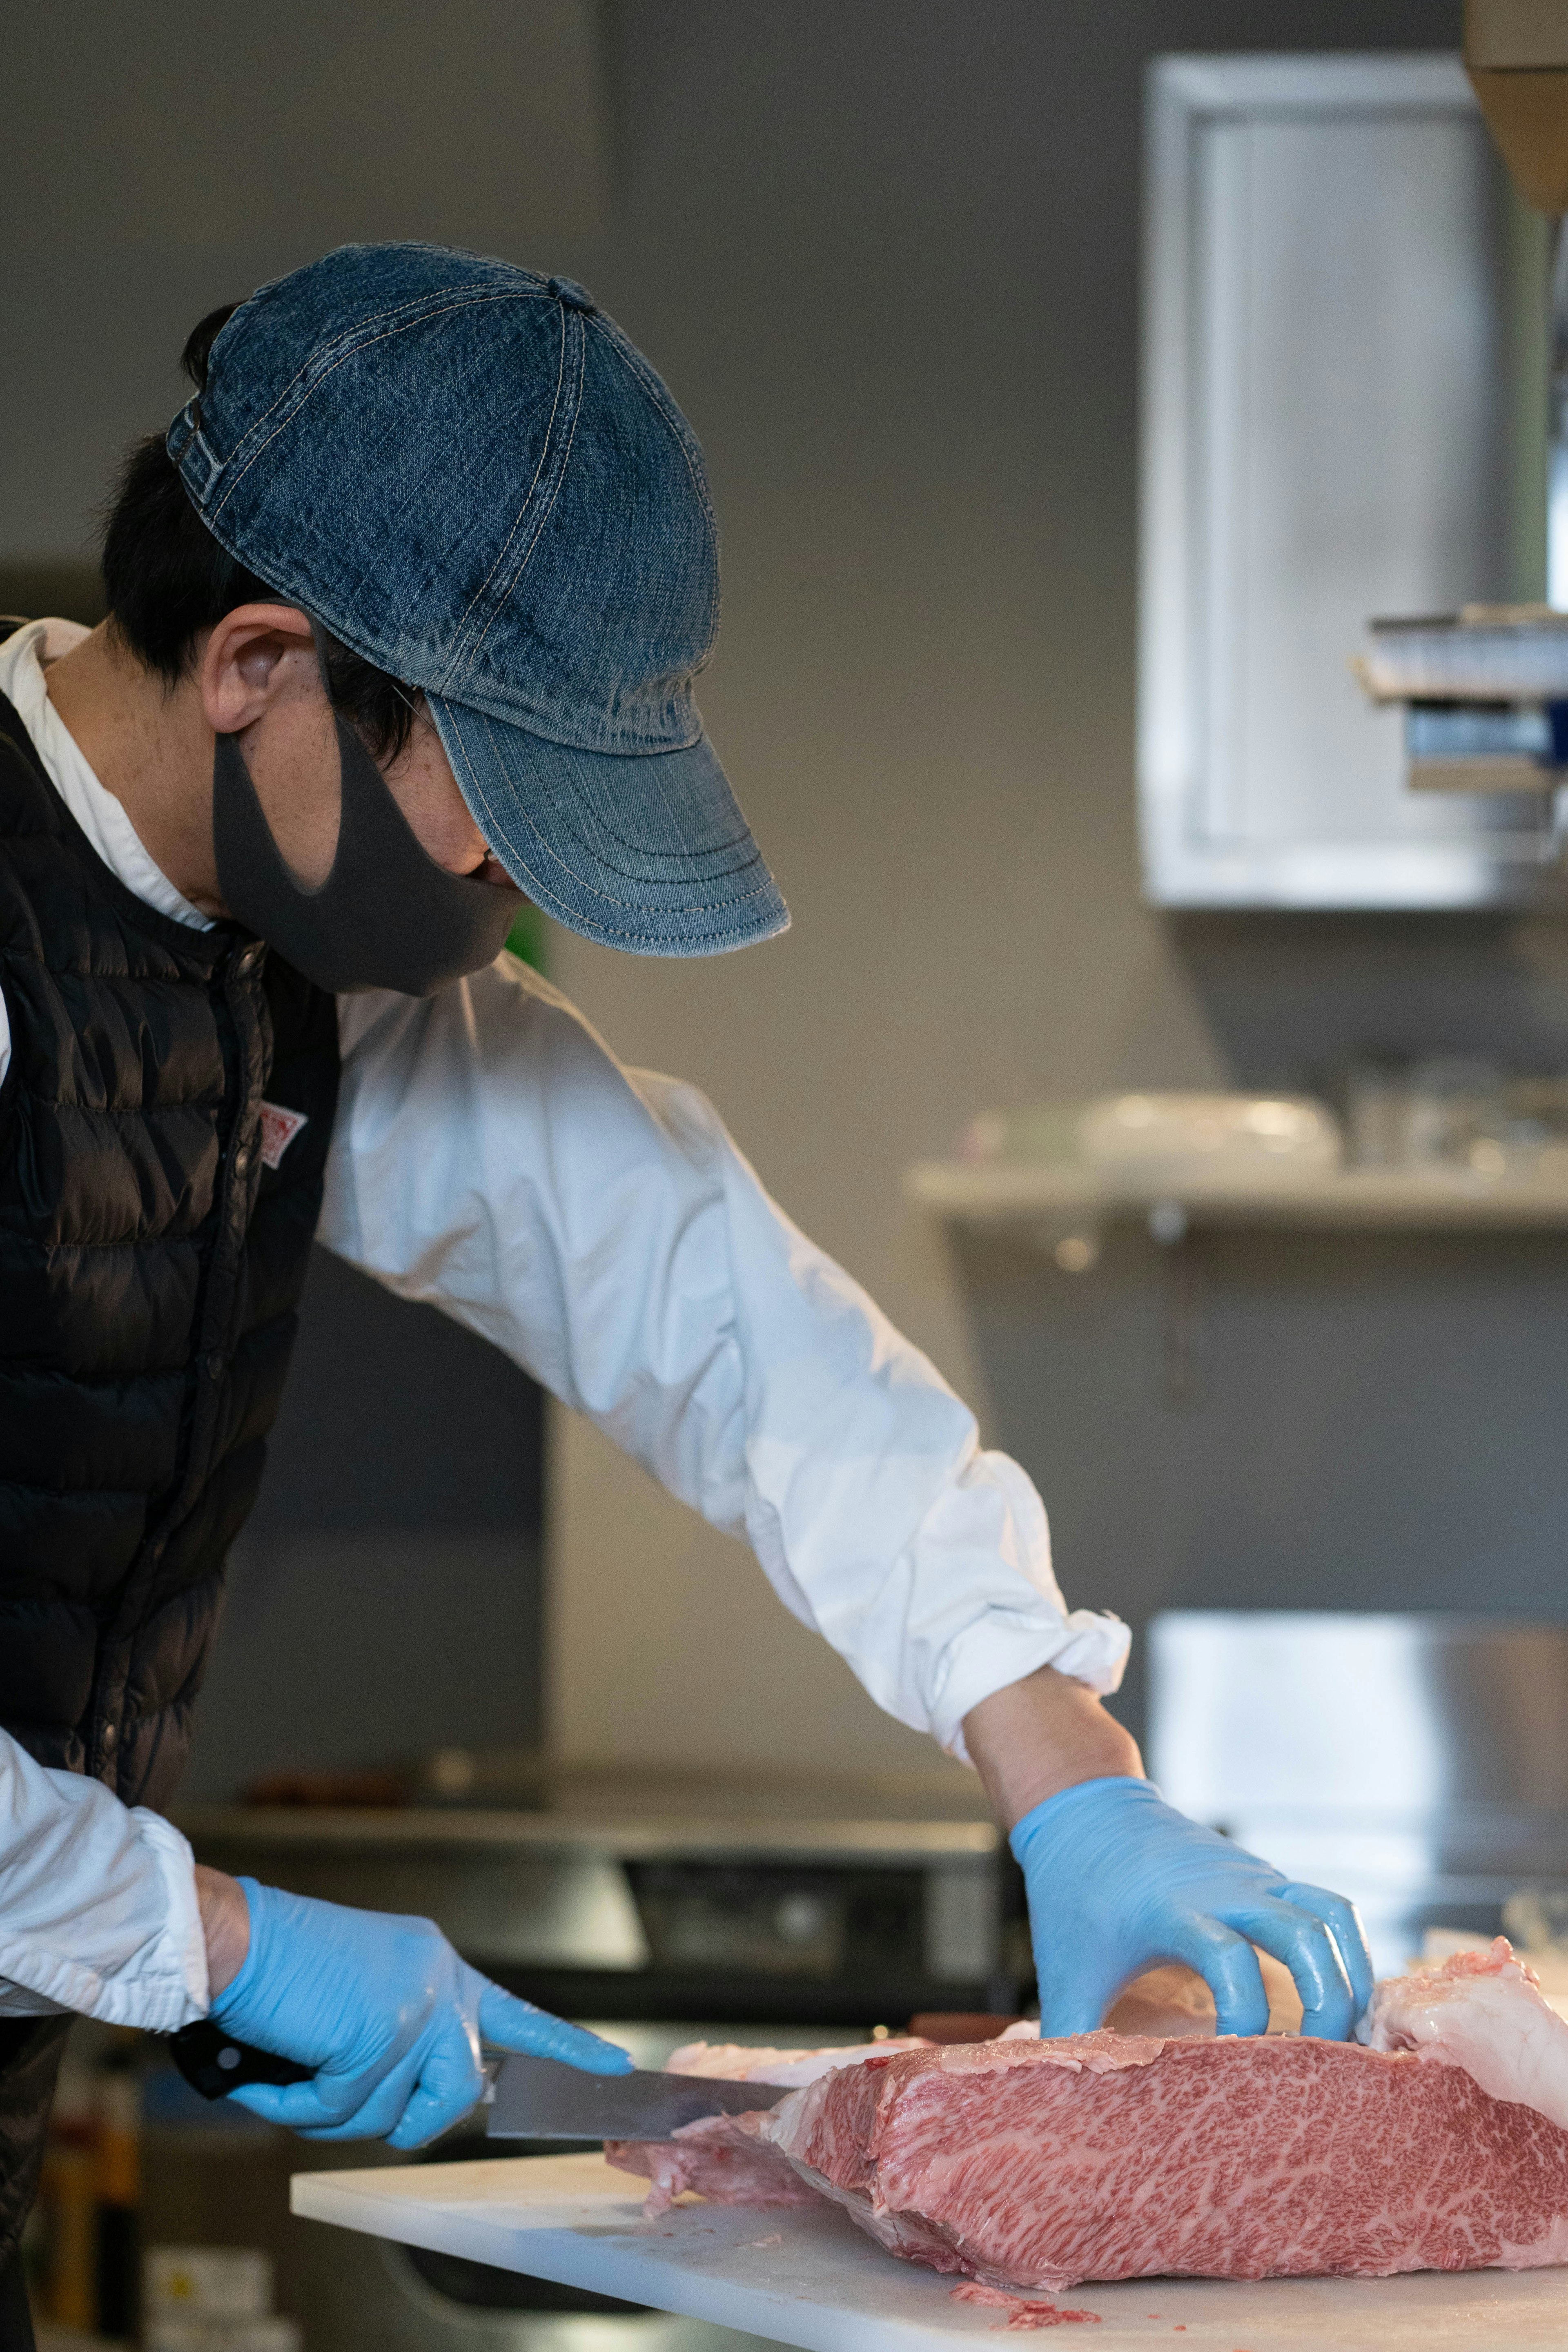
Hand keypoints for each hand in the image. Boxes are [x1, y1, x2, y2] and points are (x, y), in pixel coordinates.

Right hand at [207, 1877, 632, 2147]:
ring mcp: (414, 2008)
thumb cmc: (282, 1970)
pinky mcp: (379, 2035)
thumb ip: (408, 2034)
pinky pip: (342, 2112)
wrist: (232, 1937)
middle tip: (340, 2090)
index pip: (516, 2016)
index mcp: (437, 1967)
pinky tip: (275, 2072)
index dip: (566, 2047)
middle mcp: (438, 1981)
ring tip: (297, 2071)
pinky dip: (298, 2106)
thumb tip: (433, 2095)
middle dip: (401, 2115)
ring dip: (334, 2110)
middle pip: (455, 2094)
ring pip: (393, 2114)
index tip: (615, 2064)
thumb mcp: (363, 1993)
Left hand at [1010, 1777, 1373, 2040]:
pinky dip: (1349, 1953)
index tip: (1235, 2066)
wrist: (1088, 1810)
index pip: (1230, 1960)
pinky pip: (1330, 1909)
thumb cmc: (1075, 1894)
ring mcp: (1255, 1878)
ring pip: (1332, 1916)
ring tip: (1350, 2037)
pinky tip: (1344, 2001)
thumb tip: (1075, 2109)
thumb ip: (1071, 2037)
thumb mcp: (1065, 1967)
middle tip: (1325, 2065)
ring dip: (1352, 1975)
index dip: (1244, 2019)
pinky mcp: (1269, 1878)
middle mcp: (1227, 1889)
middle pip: (1305, 1935)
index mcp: (1174, 1910)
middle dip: (1326, 2004)